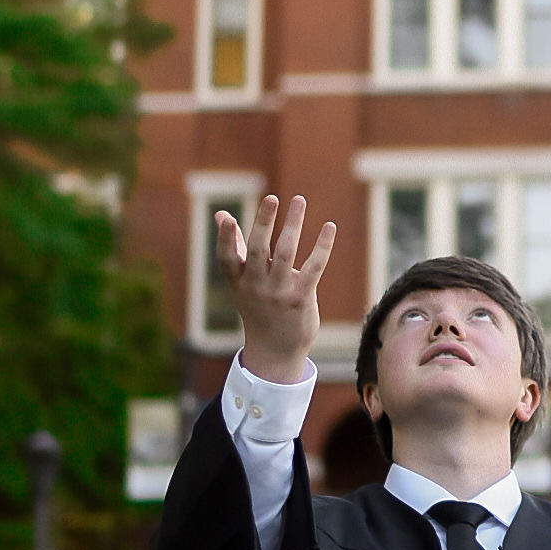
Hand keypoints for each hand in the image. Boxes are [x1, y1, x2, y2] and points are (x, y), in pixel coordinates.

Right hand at [218, 194, 336, 384]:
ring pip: (285, 253)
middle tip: (272, 198)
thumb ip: (235, 248)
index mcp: (239, 282)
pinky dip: (322, 246)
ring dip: (293, 224)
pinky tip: (330, 227)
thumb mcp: (241, 282)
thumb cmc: (258, 308)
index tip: (226, 218)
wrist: (275, 351)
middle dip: (264, 222)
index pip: (227, 258)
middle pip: (257, 250)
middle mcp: (256, 286)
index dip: (225, 238)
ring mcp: (278, 293)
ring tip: (299, 200)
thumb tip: (221, 214)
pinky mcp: (300, 299)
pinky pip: (313, 267)